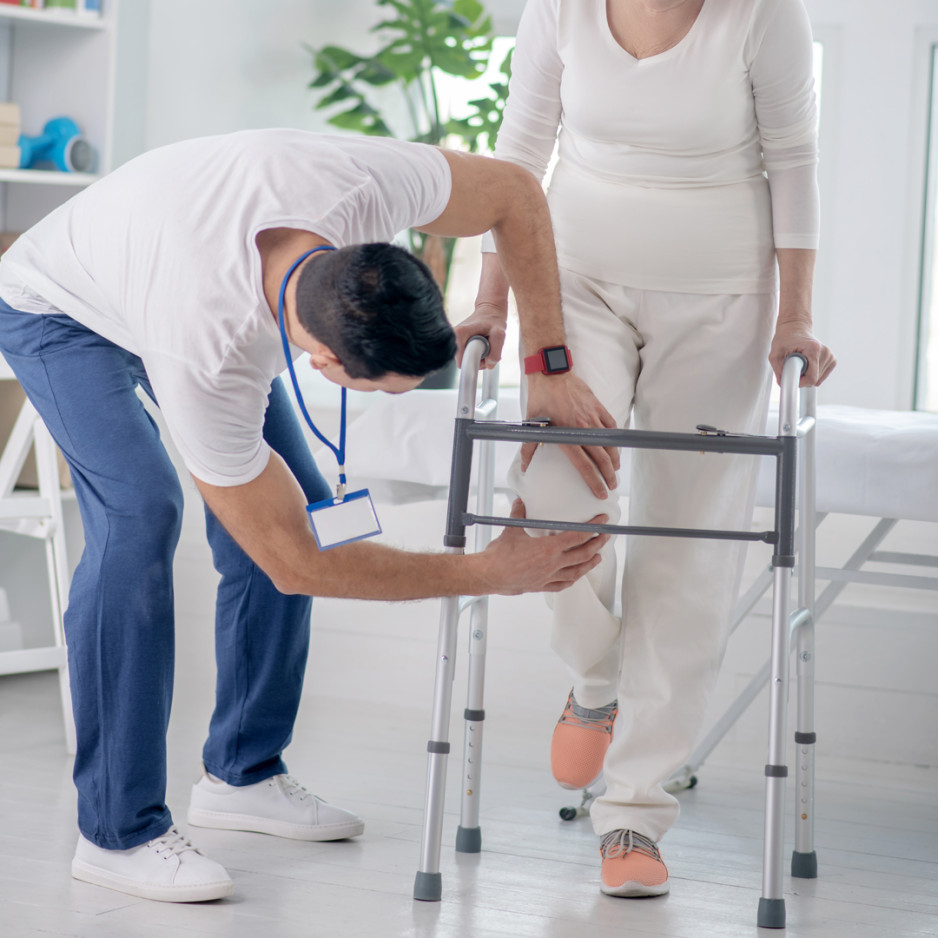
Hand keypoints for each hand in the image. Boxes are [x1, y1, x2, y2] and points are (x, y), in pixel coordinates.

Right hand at [454, 303, 506, 368]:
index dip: (474, 363)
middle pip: (465, 362)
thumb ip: (496, 351)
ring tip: (485, 344)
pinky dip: (479, 355)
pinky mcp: (459, 345)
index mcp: (459, 334)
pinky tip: (482, 345)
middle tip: (487, 347)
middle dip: (479, 359)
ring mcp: (456, 342)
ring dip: (480, 357)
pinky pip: (469, 357)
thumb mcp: (499, 332)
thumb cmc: (494, 319)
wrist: (490, 310)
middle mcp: (454, 338)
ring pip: (467, 360)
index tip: (484, 358)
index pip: (461, 361)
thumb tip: (489, 364)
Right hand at [477, 499, 609, 594]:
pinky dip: (573, 579)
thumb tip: (520, 502)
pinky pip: (563, 584)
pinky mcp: (541, 586)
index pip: (577, 536)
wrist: (489, 575)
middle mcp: (552, 564)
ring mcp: (548, 577)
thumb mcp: (511, 529)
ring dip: (590, 563)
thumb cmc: (499, 555)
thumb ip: (519, 514)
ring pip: (576, 571)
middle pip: (583, 554)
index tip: (602, 522)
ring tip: (598, 557)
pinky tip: (576, 576)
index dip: (593, 528)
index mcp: (548, 548)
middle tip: (605, 537)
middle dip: (597, 544)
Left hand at [522, 372, 619, 498]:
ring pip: (609, 444)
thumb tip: (524, 468)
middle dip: (609, 475)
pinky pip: (611, 425)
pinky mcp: (598, 406)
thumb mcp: (531, 425)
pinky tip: (613, 446)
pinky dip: (614, 438)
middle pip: (602, 459)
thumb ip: (528, 448)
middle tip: (612, 486)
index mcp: (567, 437)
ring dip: (614, 459)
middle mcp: (582, 429)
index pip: (584, 466)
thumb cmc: (539, 399)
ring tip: (615, 470)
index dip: (594, 482)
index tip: (600, 493)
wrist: (551, 374)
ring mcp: (592, 417)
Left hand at [769, 321, 835, 386]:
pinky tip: (807, 363)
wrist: (795, 328)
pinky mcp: (831, 360)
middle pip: (814, 380)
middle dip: (801, 378)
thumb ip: (778, 370)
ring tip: (800, 362)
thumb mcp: (775, 354)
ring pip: (817, 380)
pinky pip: (820, 377)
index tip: (792, 377)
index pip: (812, 378)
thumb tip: (783, 384)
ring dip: (806, 375)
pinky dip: (811, 374)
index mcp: (814, 349)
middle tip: (793, 365)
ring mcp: (830, 356)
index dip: (800, 382)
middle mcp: (825, 352)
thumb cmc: (784, 339)